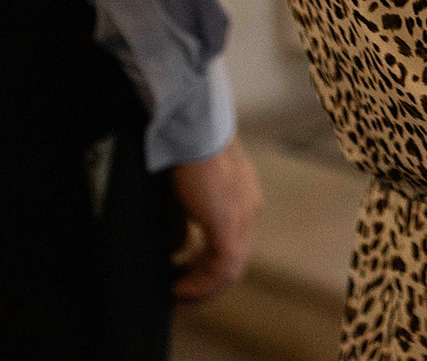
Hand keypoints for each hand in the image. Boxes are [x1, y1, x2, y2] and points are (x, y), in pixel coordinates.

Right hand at [168, 138, 262, 303]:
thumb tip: (177, 250)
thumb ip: (182, 223)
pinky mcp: (228, 221)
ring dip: (204, 286)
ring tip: (178, 294)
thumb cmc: (184, 153)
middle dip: (206, 281)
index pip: (232, 242)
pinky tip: (179, 286)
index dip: (209, 265)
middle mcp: (249, 208)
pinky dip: (202, 281)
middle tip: (181, 293)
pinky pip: (223, 264)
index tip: (185, 276)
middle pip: (234, 259)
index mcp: (243, 198)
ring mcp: (243, 215)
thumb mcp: (183, 193)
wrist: (190, 130)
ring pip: (231, 267)